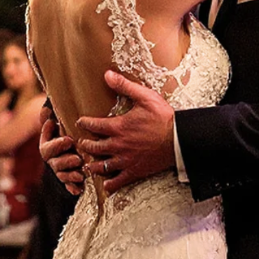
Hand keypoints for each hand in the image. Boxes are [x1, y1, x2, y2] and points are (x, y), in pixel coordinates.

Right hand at [38, 103, 83, 193]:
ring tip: (80, 175)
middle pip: (56, 164)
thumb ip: (50, 115)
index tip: (69, 140)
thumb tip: (46, 110)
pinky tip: (79, 189)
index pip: (48, 148)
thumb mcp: (57, 119)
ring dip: (71, 176)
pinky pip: (69, 185)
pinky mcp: (69, 179)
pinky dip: (73, 188)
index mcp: (47, 146)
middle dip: (66, 162)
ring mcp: (60, 170)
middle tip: (78, 159)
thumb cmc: (64, 127)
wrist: (72, 140)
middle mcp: (52, 160)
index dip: (57, 145)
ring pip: (62, 176)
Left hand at [76, 71, 174, 193]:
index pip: (94, 125)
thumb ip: (124, 86)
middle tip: (82, 143)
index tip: (80, 122)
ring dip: (92, 164)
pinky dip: (110, 184)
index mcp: (119, 127)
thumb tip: (107, 74)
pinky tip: (106, 184)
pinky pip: (118, 181)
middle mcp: (118, 145)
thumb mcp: (144, 97)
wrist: (179, 139)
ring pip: (101, 166)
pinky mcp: (135, 171)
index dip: (84, 123)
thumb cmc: (163, 117)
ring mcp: (126, 160)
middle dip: (85, 144)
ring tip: (88, 163)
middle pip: (94, 147)